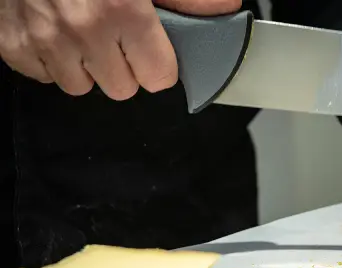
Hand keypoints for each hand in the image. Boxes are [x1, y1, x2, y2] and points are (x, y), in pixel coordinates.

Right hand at [0, 0, 240, 99]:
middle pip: (122, 88)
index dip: (159, 65)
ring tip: (85, 32)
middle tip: (117, 36)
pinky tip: (55, 32)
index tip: (154, 52)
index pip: (158, 78)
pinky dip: (50, 59)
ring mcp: (45, 40)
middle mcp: (83, 31)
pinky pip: (42, 75)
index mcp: (122, 10)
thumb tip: (225, 8)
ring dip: (87, 66)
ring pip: (81, 86)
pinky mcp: (13, 44)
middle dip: (125, 67)